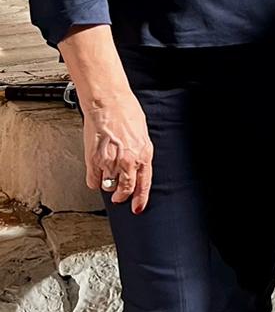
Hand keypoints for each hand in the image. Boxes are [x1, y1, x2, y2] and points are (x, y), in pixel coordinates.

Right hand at [84, 91, 152, 212]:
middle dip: (122, 197)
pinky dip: (94, 180)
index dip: (140, 199)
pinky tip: (96, 173)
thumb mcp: (142, 134)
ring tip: (107, 176)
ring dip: (108, 184)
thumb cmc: (126, 112)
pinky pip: (93, 181)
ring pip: (108, 186)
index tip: (137, 208)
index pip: (144, 184)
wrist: (108, 103)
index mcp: (143, 154)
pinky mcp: (94, 160)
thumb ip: (140, 152)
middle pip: (126, 189)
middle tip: (118, 198)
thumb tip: (137, 166)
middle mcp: (128, 161)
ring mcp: (110, 162)